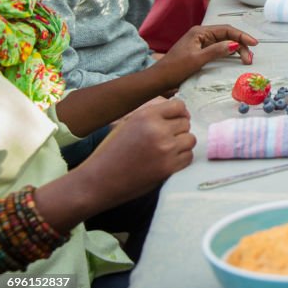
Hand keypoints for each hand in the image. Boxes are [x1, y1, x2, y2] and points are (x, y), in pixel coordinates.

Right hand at [77, 98, 195, 204]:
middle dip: (178, 130)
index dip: (179, 113)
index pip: (179, 106)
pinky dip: (181, 159)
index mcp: (146, 115)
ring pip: (190, 140)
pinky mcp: (168, 167)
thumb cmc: (110, 152)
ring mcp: (165, 149)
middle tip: (166, 139)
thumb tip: (178, 111)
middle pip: (186, 123)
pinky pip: (188, 157)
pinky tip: (167, 161)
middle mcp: (158, 130)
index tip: (176, 120)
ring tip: (166, 150)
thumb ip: (151, 116)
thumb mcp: (127, 124)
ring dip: (182, 144)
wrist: (98, 181)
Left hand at [152, 25, 257, 89]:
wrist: (158, 80)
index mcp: (200, 32)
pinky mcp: (200, 53)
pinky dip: (228, 54)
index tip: (254, 44)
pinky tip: (234, 60)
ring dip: (236, 50)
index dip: (242, 36)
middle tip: (250, 58)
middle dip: (241, 45)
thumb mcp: (197, 59)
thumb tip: (234, 45)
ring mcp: (200, 44)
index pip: (226, 30)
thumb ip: (216, 50)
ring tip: (246, 60)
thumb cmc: (175, 69)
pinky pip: (218, 50)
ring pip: (224, 43)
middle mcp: (201, 35)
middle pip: (227, 36)